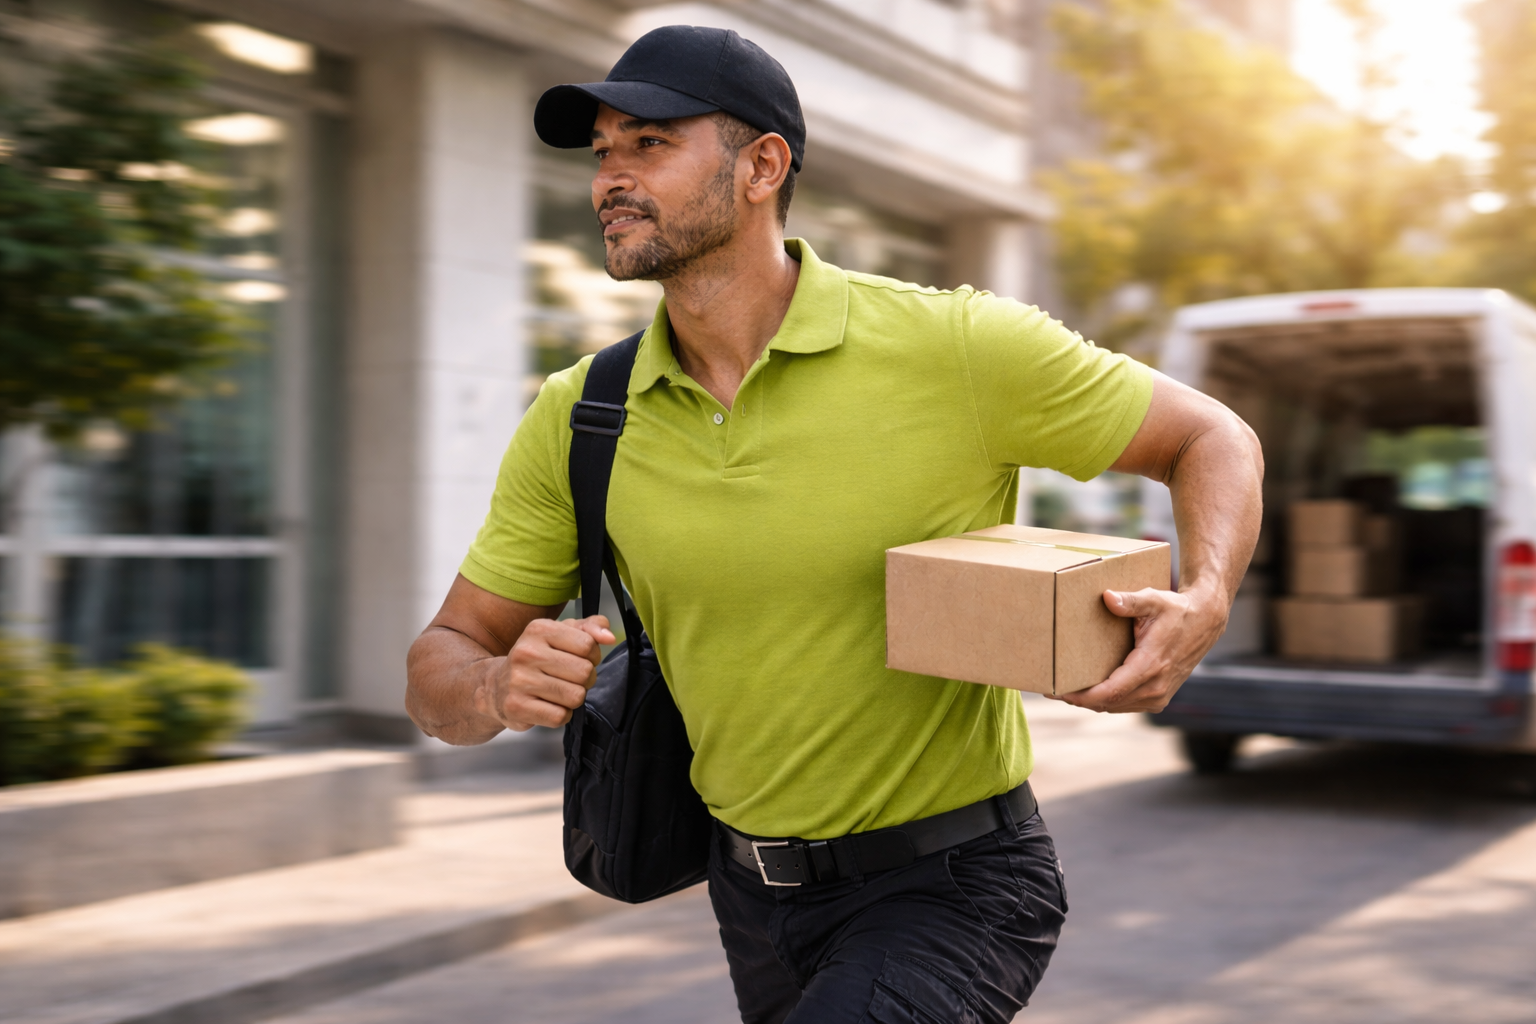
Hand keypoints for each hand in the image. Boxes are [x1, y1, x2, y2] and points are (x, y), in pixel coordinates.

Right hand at [473, 616, 613, 730]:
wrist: (495, 686)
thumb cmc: (536, 659)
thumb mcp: (561, 634)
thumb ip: (589, 628)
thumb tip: (609, 637)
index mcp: (539, 629)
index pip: (588, 645)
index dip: (593, 656)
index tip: (580, 659)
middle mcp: (527, 653)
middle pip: (584, 672)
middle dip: (585, 679)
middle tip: (569, 679)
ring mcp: (519, 681)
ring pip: (575, 696)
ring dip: (573, 698)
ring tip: (558, 692)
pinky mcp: (517, 707)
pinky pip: (560, 716)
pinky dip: (561, 715)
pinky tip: (548, 706)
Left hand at [1050, 587, 1225, 713]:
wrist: (1205, 623)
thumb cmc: (1176, 610)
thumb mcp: (1154, 599)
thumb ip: (1130, 600)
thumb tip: (1107, 597)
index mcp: (1150, 666)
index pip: (1110, 692)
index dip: (1082, 697)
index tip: (1058, 692)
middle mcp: (1156, 687)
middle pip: (1108, 703)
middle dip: (1078, 700)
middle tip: (1050, 690)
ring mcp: (1159, 696)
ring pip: (1116, 707)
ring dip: (1090, 703)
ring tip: (1064, 691)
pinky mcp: (1159, 698)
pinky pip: (1126, 705)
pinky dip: (1106, 701)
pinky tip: (1089, 691)